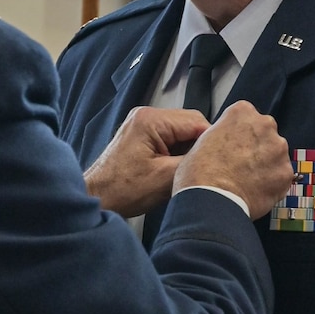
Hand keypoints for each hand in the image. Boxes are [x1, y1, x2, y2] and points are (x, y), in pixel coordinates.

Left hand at [84, 108, 209, 216]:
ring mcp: (143, 124)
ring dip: (188, 150)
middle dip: (199, 146)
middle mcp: (147, 115)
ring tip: (185, 170)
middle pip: (191, 124)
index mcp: (151, 120)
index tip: (218, 161)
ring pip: (182, 132)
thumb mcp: (166, 178)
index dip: (211, 142)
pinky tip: (175, 169)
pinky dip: (177, 152)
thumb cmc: (123, 190)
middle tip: (202, 168)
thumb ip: (193, 161)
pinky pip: (170, 138)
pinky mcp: (142, 135)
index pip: (198, 122)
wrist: (96, 198)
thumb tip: (215, 154)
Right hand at [172, 101, 293, 220]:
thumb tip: (224, 144)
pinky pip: (281, 176)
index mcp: (242, 112)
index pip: (246, 117)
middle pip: (265, 133)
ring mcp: (278, 149)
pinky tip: (254, 190)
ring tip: (246, 180)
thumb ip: (221, 134)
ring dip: (265, 165)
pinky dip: (271, 183)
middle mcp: (264, 125)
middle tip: (239, 164)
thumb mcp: (201, 140)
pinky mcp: (285, 172)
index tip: (233, 145)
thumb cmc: (200, 173)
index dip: (239, 134)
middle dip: (256, 147)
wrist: (211, 200)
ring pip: (275, 155)